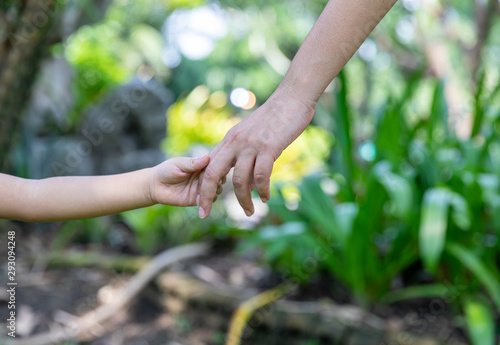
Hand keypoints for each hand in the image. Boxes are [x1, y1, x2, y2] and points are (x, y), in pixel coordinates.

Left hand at [150, 155, 224, 206]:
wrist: (154, 186)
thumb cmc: (166, 171)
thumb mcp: (179, 164)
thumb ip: (193, 163)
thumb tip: (207, 157)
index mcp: (201, 165)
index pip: (216, 165)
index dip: (219, 167)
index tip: (219, 168)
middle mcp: (204, 177)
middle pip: (219, 178)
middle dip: (219, 180)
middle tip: (215, 181)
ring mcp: (201, 189)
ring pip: (216, 190)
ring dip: (215, 190)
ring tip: (210, 190)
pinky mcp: (197, 200)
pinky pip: (208, 202)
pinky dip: (209, 201)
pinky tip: (206, 200)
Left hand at [197, 89, 314, 217]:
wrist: (291, 99)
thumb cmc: (275, 119)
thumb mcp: (253, 138)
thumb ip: (247, 161)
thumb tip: (248, 187)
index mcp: (229, 140)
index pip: (208, 166)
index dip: (202, 186)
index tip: (201, 204)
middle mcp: (235, 143)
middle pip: (212, 174)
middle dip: (205, 196)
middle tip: (203, 214)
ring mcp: (250, 145)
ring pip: (239, 180)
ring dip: (243, 200)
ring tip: (249, 211)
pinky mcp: (267, 147)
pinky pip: (261, 175)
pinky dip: (262, 190)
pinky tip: (265, 198)